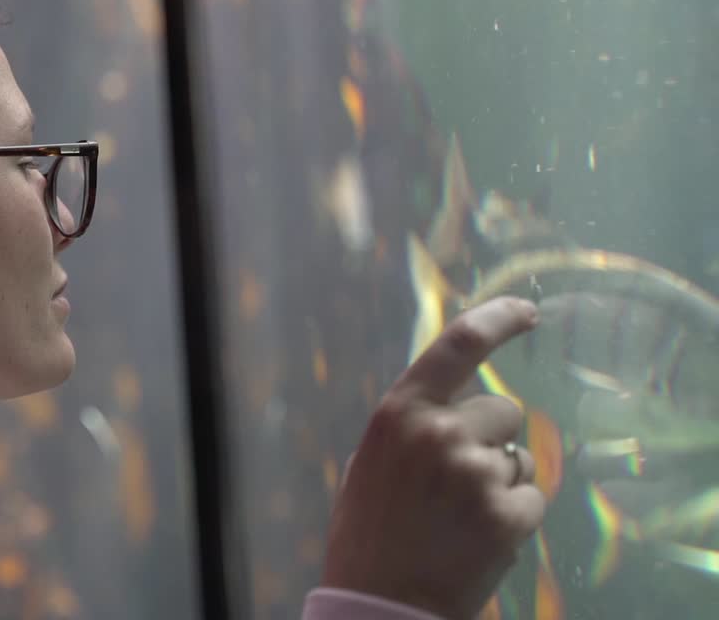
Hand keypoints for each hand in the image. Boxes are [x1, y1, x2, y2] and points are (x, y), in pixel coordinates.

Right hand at [321, 296, 545, 619]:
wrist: (380, 603)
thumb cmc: (369, 535)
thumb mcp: (371, 464)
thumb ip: (411, 428)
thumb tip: (453, 406)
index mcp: (399, 414)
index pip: (459, 345)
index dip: (499, 319)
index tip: (528, 310)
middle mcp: (439, 433)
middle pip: (502, 410)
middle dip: (489, 439)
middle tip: (454, 482)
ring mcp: (475, 473)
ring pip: (520, 457)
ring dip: (501, 481)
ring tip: (460, 517)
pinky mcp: (507, 514)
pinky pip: (531, 498)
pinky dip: (513, 518)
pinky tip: (477, 538)